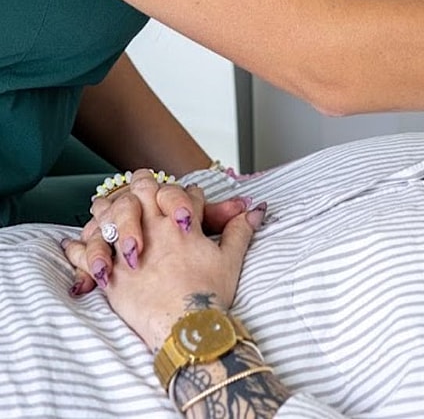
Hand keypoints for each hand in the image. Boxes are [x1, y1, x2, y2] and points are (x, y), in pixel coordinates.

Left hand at [62, 170, 264, 351]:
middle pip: (140, 187)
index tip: (182, 209)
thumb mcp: (230, 259)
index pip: (179, 190)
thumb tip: (257, 210)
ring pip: (109, 212)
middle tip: (139, 194)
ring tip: (104, 211)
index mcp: (180, 222)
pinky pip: (86, 254)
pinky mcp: (112, 276)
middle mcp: (153, 229)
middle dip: (140, 186)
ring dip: (107, 209)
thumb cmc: (209, 297)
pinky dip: (78, 248)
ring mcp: (129, 250)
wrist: (188, 331)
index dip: (183, 196)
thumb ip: (240, 230)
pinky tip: (74, 244)